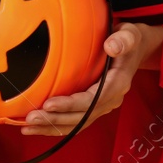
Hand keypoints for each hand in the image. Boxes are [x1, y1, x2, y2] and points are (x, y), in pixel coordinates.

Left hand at [22, 22, 162, 136]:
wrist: (135, 49)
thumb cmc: (129, 40)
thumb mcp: (130, 34)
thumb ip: (123, 39)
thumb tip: (111, 46)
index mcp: (118, 85)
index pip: (93, 101)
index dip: (70, 105)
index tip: (48, 104)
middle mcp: (111, 100)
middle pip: (82, 118)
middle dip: (55, 120)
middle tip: (30, 119)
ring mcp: (102, 106)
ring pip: (76, 124)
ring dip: (51, 128)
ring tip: (27, 127)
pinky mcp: (93, 108)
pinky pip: (74, 122)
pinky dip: (55, 126)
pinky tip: (37, 127)